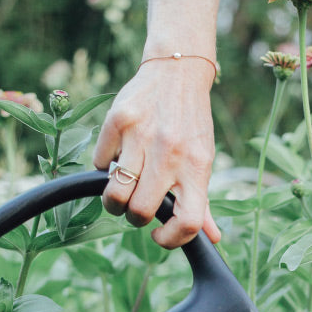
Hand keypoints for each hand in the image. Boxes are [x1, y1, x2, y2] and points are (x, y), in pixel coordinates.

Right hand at [93, 60, 220, 247]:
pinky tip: (119, 155)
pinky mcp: (118, 121)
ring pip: (114, 193)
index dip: (171, 239)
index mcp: (197, 168)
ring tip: (122, 188)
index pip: (189, 220)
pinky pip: (99, 163)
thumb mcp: (203, 160)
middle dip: (134, 217)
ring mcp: (143, 136)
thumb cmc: (191, 125)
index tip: (159, 234)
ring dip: (114, 199)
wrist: (178, 73)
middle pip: (139, 212)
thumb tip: (212, 238)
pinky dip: (105, 166)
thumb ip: (203, 200)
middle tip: (137, 205)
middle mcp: (171, 153)